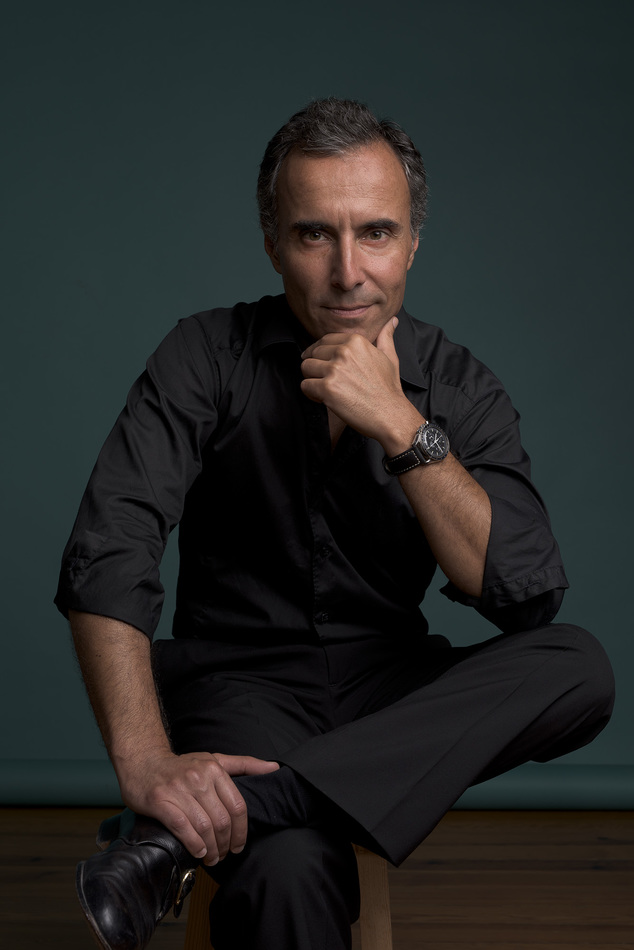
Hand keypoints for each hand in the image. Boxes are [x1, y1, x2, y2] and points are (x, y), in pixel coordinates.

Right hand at [118, 750, 278, 864]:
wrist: (143, 762)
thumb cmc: (182, 766)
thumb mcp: (214, 760)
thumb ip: (244, 764)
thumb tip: (274, 767)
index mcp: (215, 768)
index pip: (237, 806)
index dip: (241, 831)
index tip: (239, 845)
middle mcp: (198, 777)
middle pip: (222, 820)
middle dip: (226, 844)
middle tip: (224, 855)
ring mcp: (179, 789)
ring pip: (204, 827)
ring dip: (211, 849)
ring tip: (212, 858)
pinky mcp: (160, 801)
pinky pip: (183, 827)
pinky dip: (194, 844)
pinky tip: (198, 852)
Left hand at [300, 317, 417, 445]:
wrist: (390, 414)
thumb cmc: (389, 388)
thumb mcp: (390, 357)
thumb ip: (385, 336)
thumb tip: (392, 320)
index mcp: (355, 341)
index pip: (325, 340)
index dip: (320, 353)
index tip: (321, 362)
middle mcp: (343, 352)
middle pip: (313, 353)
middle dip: (316, 367)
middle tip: (326, 380)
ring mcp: (334, 369)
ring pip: (306, 368)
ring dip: (312, 379)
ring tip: (325, 389)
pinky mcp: (327, 388)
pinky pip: (305, 386)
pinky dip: (311, 394)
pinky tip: (324, 399)